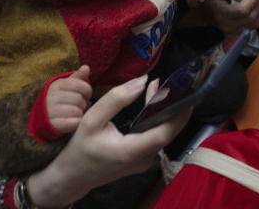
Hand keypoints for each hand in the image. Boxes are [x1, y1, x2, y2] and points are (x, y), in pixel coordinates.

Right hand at [27, 75, 191, 206]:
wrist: (71, 177)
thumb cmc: (79, 149)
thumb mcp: (92, 120)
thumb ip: (117, 99)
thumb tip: (142, 81)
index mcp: (132, 151)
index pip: (166, 133)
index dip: (180, 114)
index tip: (187, 93)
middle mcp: (143, 159)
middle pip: (167, 131)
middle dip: (173, 106)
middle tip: (172, 83)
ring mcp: (143, 161)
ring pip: (162, 133)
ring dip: (164, 110)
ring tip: (160, 88)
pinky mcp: (141, 159)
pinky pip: (155, 136)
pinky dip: (156, 118)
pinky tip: (152, 102)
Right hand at [46, 66, 92, 134]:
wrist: (42, 117)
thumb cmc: (60, 99)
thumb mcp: (66, 86)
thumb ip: (77, 77)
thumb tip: (86, 68)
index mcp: (57, 85)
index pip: (81, 85)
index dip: (87, 91)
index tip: (85, 95)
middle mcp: (52, 97)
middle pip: (79, 99)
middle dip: (83, 103)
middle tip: (79, 106)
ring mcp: (50, 111)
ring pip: (77, 112)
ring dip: (79, 114)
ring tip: (75, 113)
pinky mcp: (52, 125)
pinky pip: (73, 123)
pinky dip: (76, 122)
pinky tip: (73, 121)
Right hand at [203, 0, 258, 34]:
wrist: (206, 12)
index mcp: (222, 14)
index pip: (243, 10)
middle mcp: (228, 25)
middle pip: (251, 17)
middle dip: (258, 2)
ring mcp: (234, 31)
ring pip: (255, 22)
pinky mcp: (239, 31)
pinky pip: (254, 24)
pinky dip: (257, 14)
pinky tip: (253, 5)